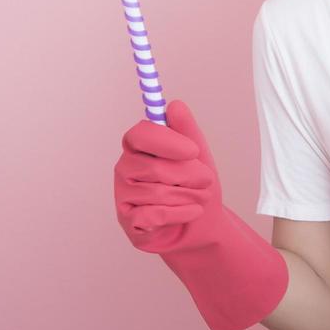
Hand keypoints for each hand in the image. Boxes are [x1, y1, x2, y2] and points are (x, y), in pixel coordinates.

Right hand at [114, 100, 228, 254]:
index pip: (140, 135)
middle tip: (206, 180)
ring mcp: (123, 195)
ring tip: (198, 198)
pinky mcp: (128, 221)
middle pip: (155, 167)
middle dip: (189, 176)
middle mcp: (125, 168)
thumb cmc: (195, 185)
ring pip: (158, 193)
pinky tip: (191, 212)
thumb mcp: (198, 156)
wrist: (200, 224)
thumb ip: (187, 130)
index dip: (166, 142)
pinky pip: (155, 215)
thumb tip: (175, 105)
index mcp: (139, 147)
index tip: (193, 150)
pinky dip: (181, 213)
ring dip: (188, 197)